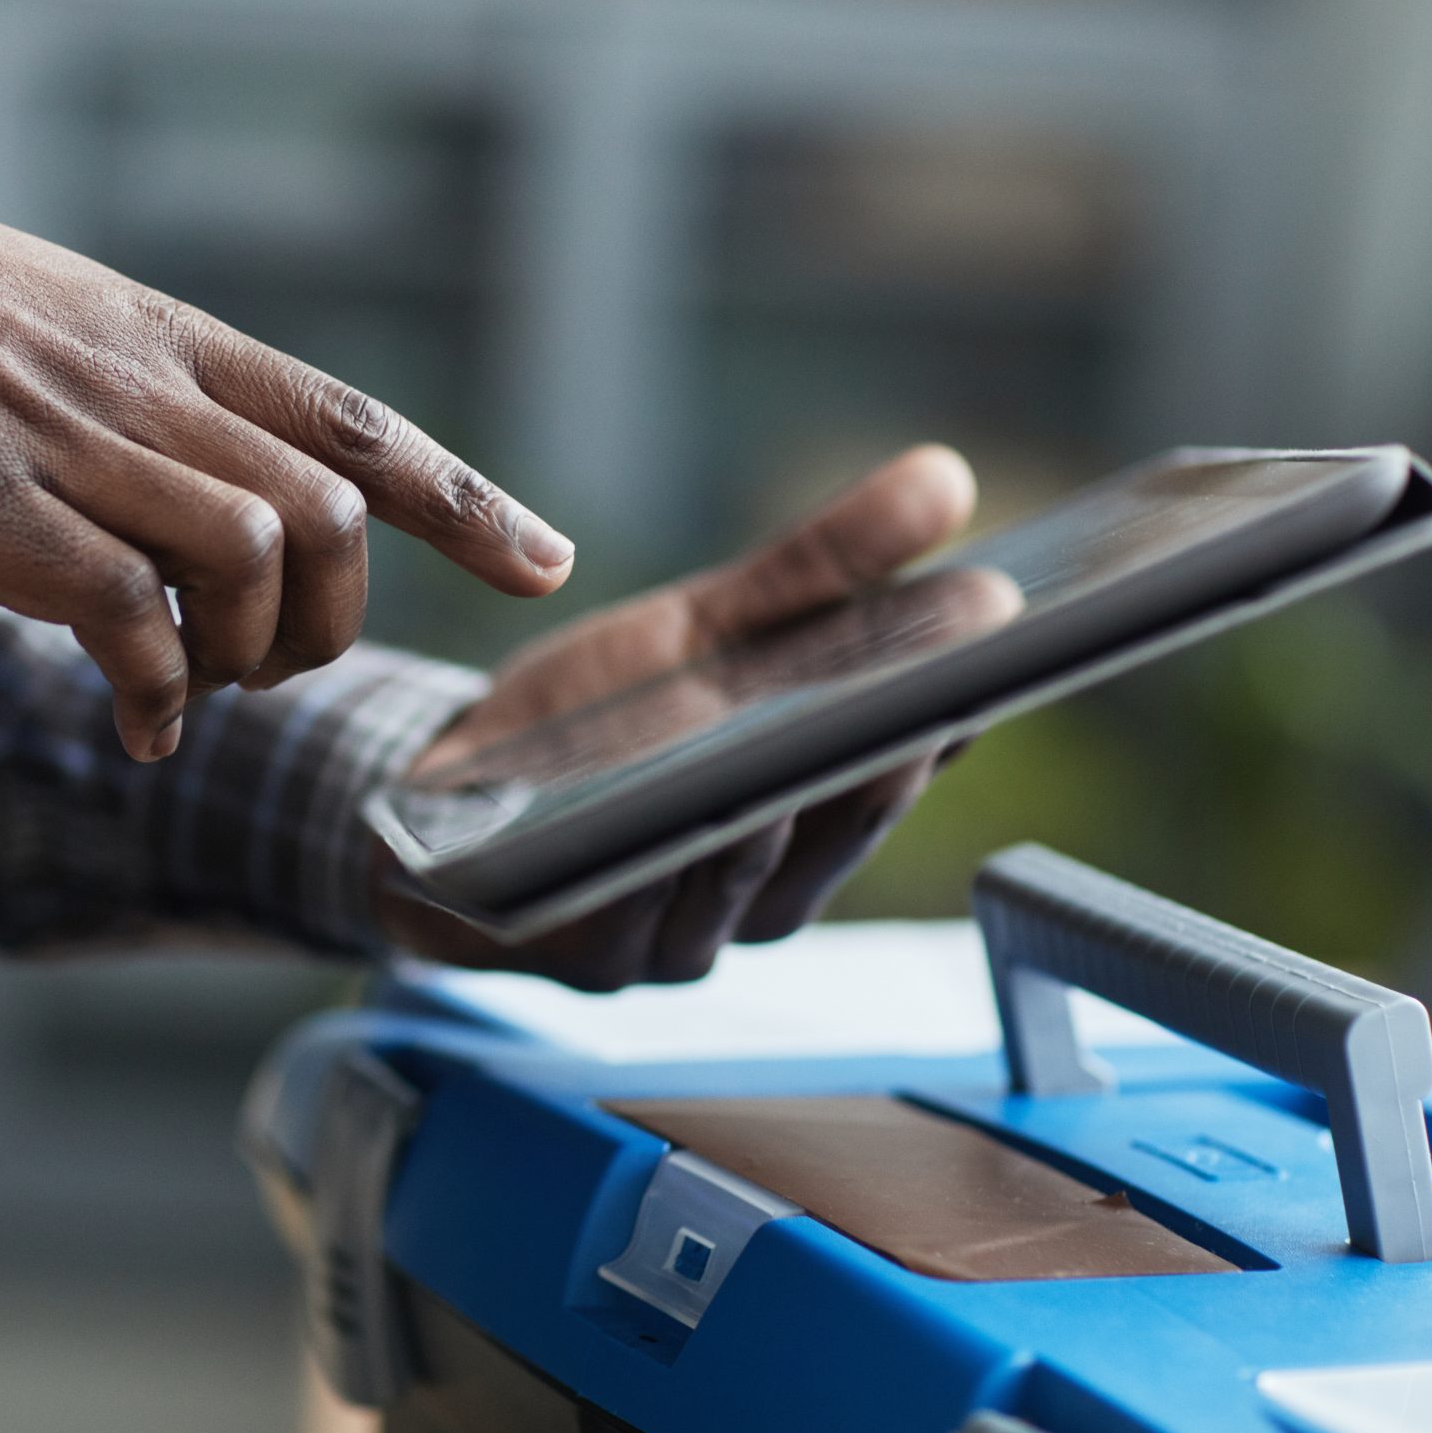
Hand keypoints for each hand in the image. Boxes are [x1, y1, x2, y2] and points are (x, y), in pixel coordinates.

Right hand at [0, 110, 574, 761]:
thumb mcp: (49, 321)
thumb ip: (137, 402)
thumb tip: (190, 506)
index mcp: (165, 339)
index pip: (350, 420)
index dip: (463, 499)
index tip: (544, 562)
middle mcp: (146, 389)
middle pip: (329, 511)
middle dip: (337, 619)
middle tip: (274, 668)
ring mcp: (77, 450)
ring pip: (255, 559)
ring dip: (249, 657)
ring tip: (188, 693)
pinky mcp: (1, 518)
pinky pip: (133, 622)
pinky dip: (157, 695)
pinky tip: (135, 726)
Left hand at [376, 445, 983, 989]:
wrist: (454, 787)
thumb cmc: (600, 711)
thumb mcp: (710, 625)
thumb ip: (822, 568)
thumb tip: (949, 477)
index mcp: (816, 820)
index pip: (901, 770)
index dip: (939, 731)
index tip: (977, 681)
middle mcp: (764, 895)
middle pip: (835, 835)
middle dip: (866, 783)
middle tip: (899, 726)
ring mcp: (681, 935)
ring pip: (737, 886)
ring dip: (756, 839)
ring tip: (773, 783)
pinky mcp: (591, 956)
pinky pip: (628, 918)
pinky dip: (642, 875)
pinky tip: (645, 834)